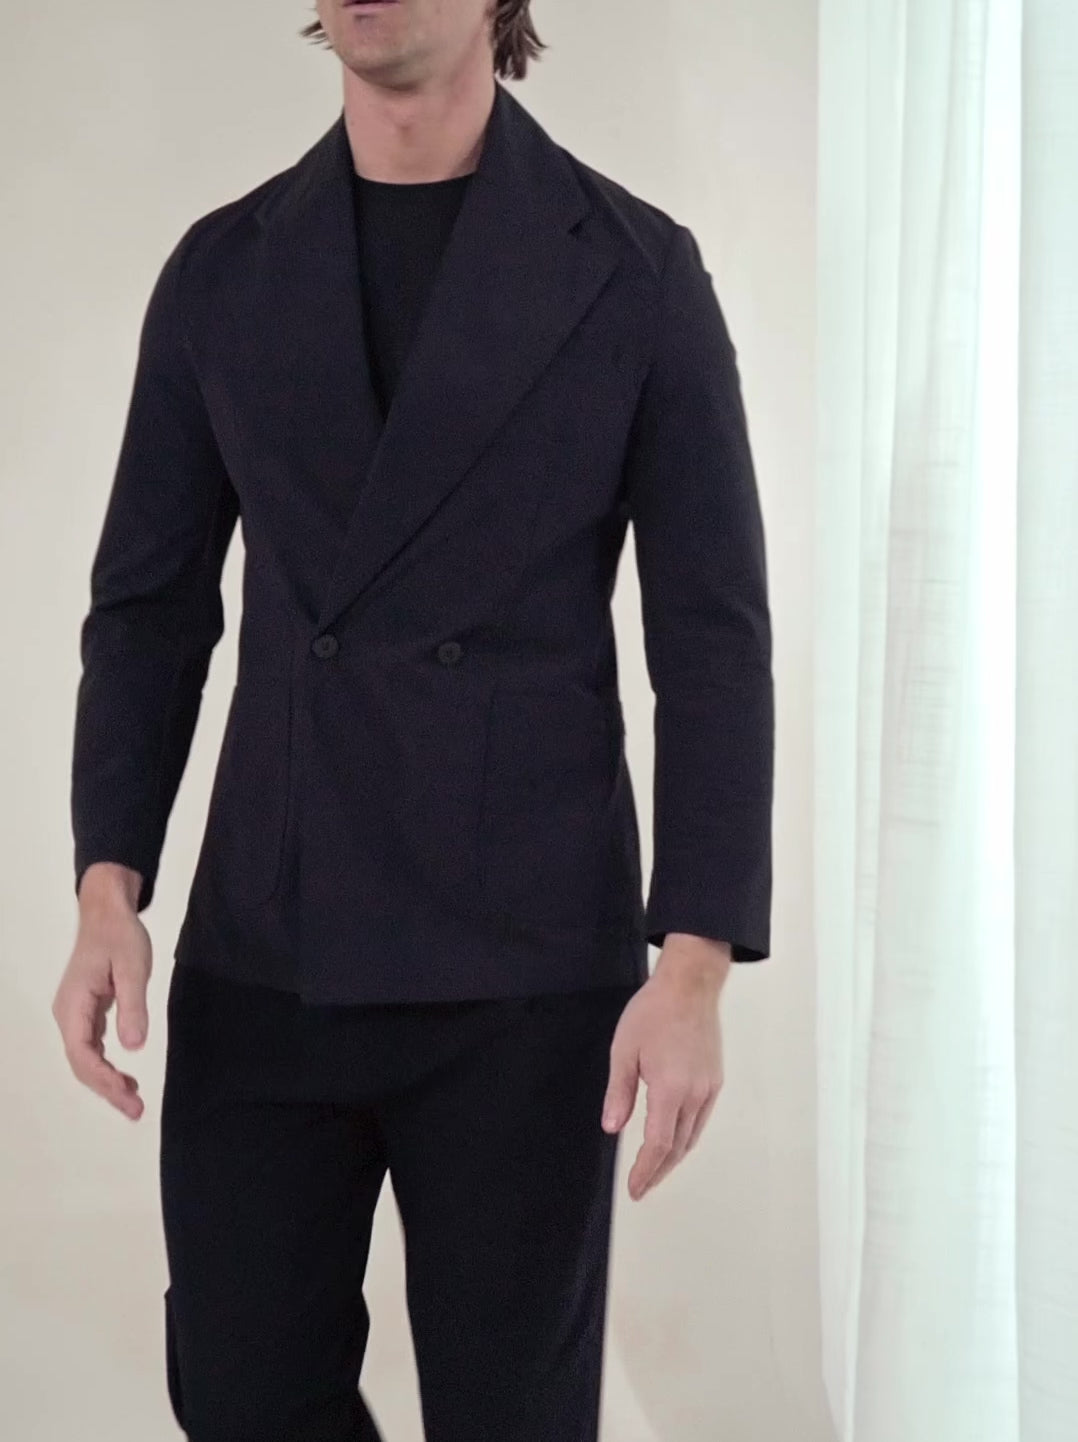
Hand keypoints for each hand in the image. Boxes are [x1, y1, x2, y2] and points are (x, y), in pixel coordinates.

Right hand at [52, 865, 151, 1119]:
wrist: (106, 912)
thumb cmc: (119, 936)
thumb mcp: (133, 968)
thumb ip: (132, 1006)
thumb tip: (133, 1047)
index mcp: (73, 1005)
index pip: (82, 1053)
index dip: (103, 1078)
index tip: (127, 1093)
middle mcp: (67, 1014)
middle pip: (81, 1063)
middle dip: (106, 1089)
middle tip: (136, 1110)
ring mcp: (74, 1014)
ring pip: (85, 1058)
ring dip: (106, 1082)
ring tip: (133, 1102)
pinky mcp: (85, 1011)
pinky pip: (91, 1047)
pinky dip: (107, 1066)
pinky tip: (125, 1079)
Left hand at [601, 936, 728, 1198]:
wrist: (690, 985)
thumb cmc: (652, 1012)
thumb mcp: (624, 1050)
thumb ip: (619, 1093)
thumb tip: (612, 1129)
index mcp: (670, 1089)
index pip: (658, 1144)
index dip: (646, 1171)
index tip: (635, 1189)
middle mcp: (694, 1094)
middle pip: (677, 1147)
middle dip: (658, 1171)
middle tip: (641, 1187)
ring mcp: (708, 1087)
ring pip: (691, 1135)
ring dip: (673, 1157)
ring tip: (655, 1169)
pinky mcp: (714, 1078)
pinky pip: (700, 1119)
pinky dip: (686, 1136)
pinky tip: (674, 1137)